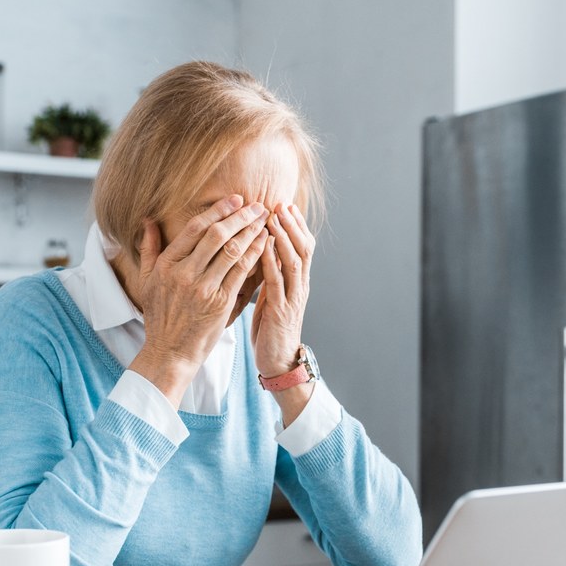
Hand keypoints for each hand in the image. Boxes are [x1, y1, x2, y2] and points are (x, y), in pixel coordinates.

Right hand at [130, 195, 269, 406]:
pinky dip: (255, 255)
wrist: (170, 351)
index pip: (195, 228)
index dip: (218, 211)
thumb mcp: (147, 280)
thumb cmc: (160, 315)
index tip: (235, 199)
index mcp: (167, 264)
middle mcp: (184, 274)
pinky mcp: (220, 303)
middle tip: (258, 205)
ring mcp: (203, 289)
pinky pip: (241, 273)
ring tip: (264, 221)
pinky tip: (265, 244)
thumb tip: (148, 220)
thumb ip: (149, 248)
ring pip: (232, 251)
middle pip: (217, 236)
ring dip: (252, 232)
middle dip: (241, 217)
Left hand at [253, 203, 315, 384]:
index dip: (296, 225)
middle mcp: (300, 286)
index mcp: (298, 282)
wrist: (278, 362)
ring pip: (293, 261)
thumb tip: (264, 249)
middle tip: (281, 203)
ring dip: (283, 238)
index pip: (303, 246)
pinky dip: (270, 262)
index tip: (285, 204)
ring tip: (272, 218)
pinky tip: (262, 248)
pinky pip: (276, 282)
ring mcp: (292, 298)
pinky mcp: (279, 311)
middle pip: (303, 248)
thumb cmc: (271, 328)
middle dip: (292, 225)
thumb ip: (272, 274)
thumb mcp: (273, 295)